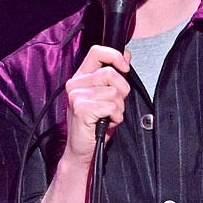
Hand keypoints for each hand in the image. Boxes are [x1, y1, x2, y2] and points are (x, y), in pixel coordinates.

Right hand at [37, 44, 129, 202]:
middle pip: (111, 73)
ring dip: (119, 108)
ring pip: (114, 92)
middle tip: (116, 107)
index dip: (115, 55)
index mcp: (81, 77)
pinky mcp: (81, 108)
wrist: (83, 151)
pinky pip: (110, 106)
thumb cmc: (95, 126)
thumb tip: (126, 55)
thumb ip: (114, 76)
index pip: (97, 52)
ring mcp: (76, 95)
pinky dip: (115, 117)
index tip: (125, 66)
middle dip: (123, 91)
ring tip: (109, 118)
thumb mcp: (106, 97)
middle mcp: (75, 83)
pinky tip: (107, 124)